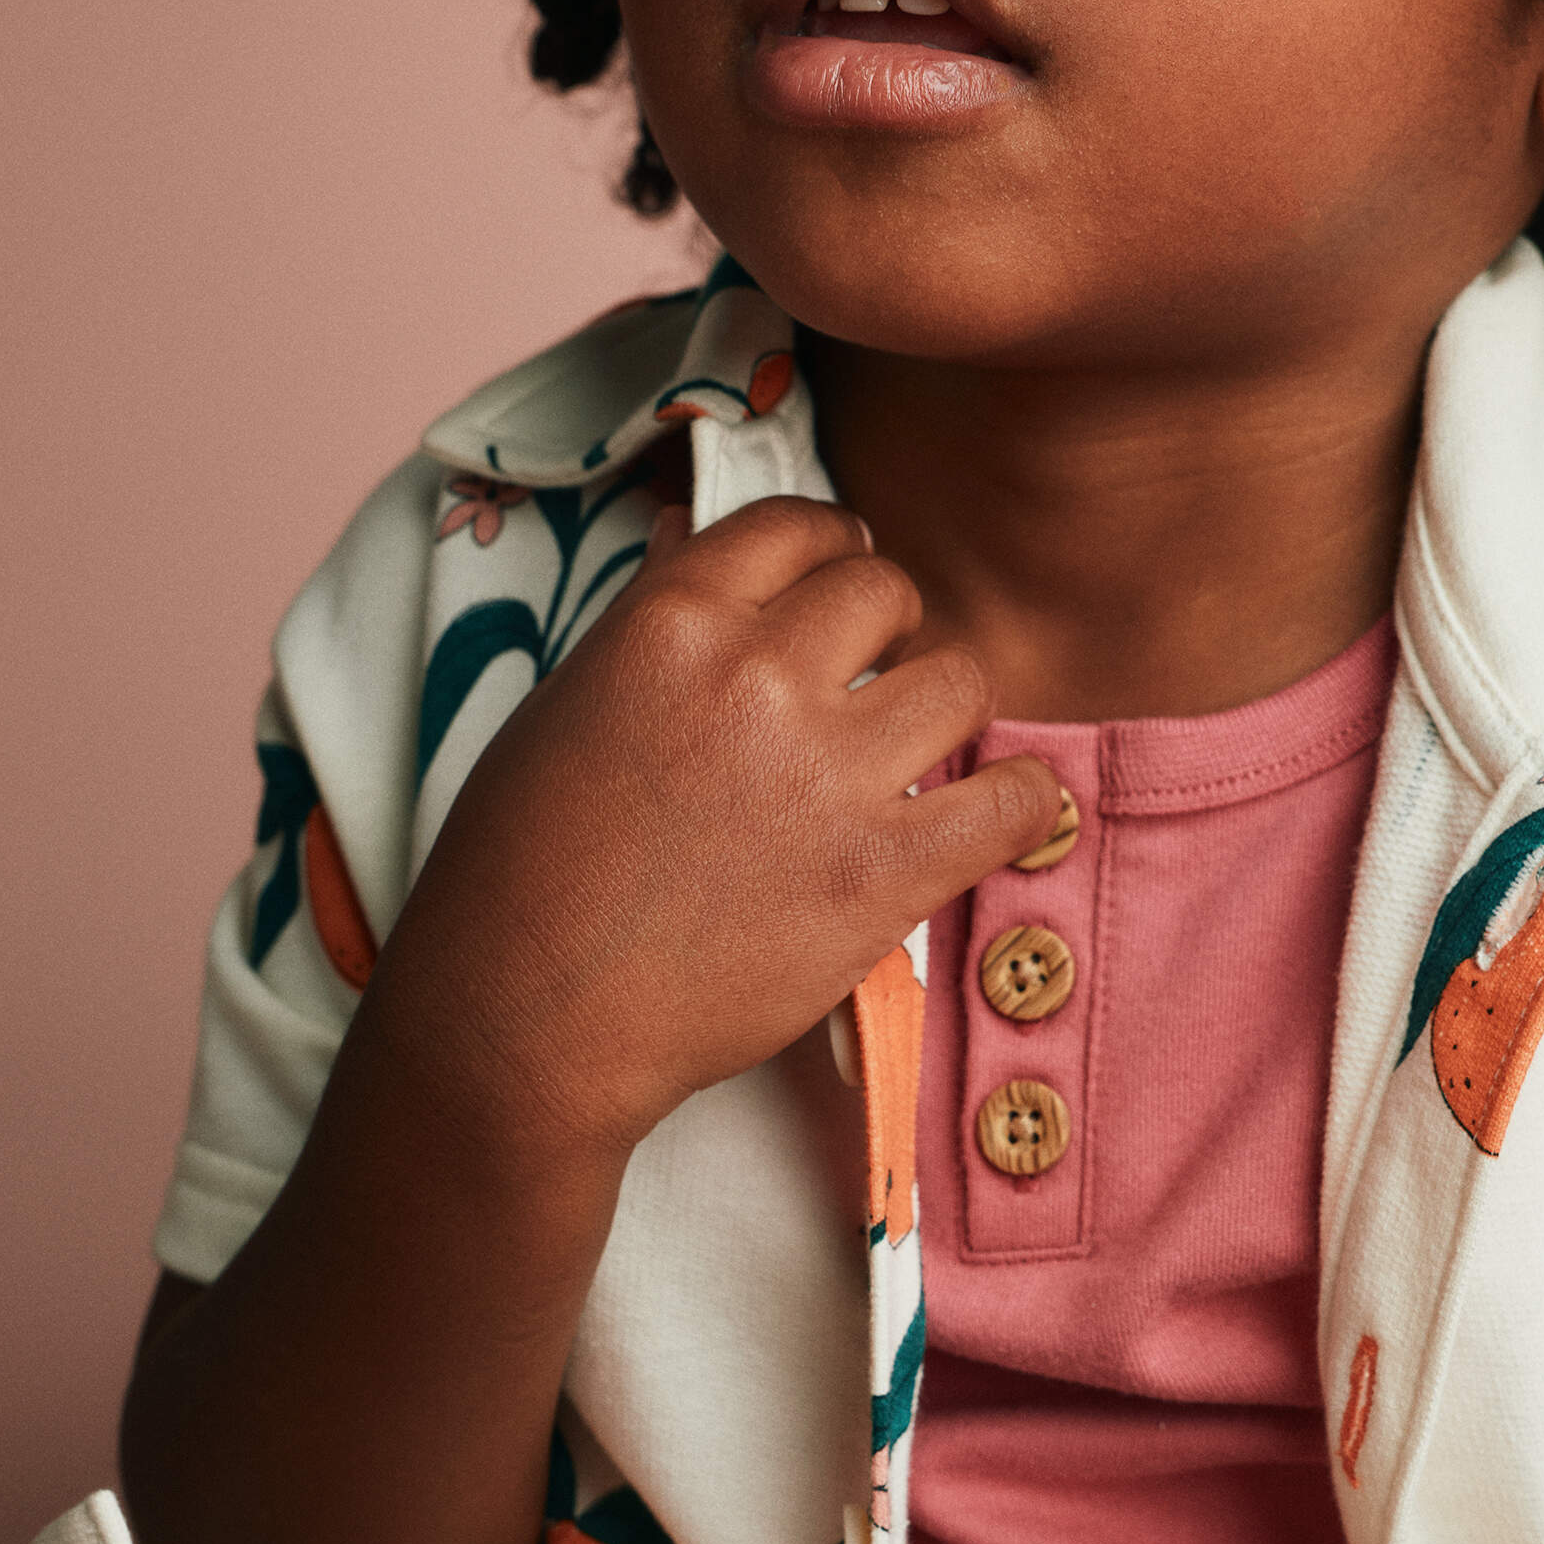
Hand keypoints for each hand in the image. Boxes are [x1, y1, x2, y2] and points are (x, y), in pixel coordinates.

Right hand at [382, 494, 1056, 1150]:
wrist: (529, 1015)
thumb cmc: (520, 872)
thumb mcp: (564, 706)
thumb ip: (649, 624)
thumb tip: (690, 538)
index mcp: (672, 621)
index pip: (794, 528)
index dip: (830, 549)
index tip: (840, 582)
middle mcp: (757, 676)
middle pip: (884, 591)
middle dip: (888, 630)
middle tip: (870, 684)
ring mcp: (828, 774)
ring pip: (959, 680)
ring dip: (942, 710)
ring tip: (911, 757)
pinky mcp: (883, 874)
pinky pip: (1013, 801)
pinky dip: (1023, 803)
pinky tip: (1002, 812)